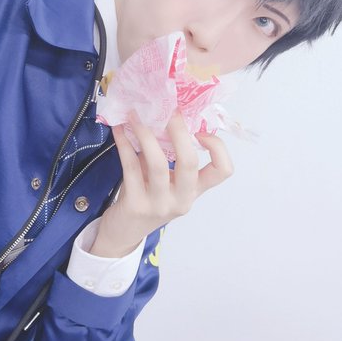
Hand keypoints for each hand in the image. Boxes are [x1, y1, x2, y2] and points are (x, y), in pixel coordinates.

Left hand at [89, 110, 233, 256]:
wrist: (124, 231)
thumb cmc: (148, 197)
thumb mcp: (166, 180)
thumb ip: (169, 154)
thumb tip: (162, 114)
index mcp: (194, 191)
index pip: (222, 171)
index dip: (217, 147)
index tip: (200, 128)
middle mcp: (182, 199)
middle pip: (189, 162)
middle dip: (178, 131)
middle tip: (167, 109)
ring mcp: (159, 204)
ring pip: (157, 163)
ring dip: (145, 134)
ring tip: (135, 114)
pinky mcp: (135, 205)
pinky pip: (130, 166)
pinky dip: (124, 144)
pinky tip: (119, 129)